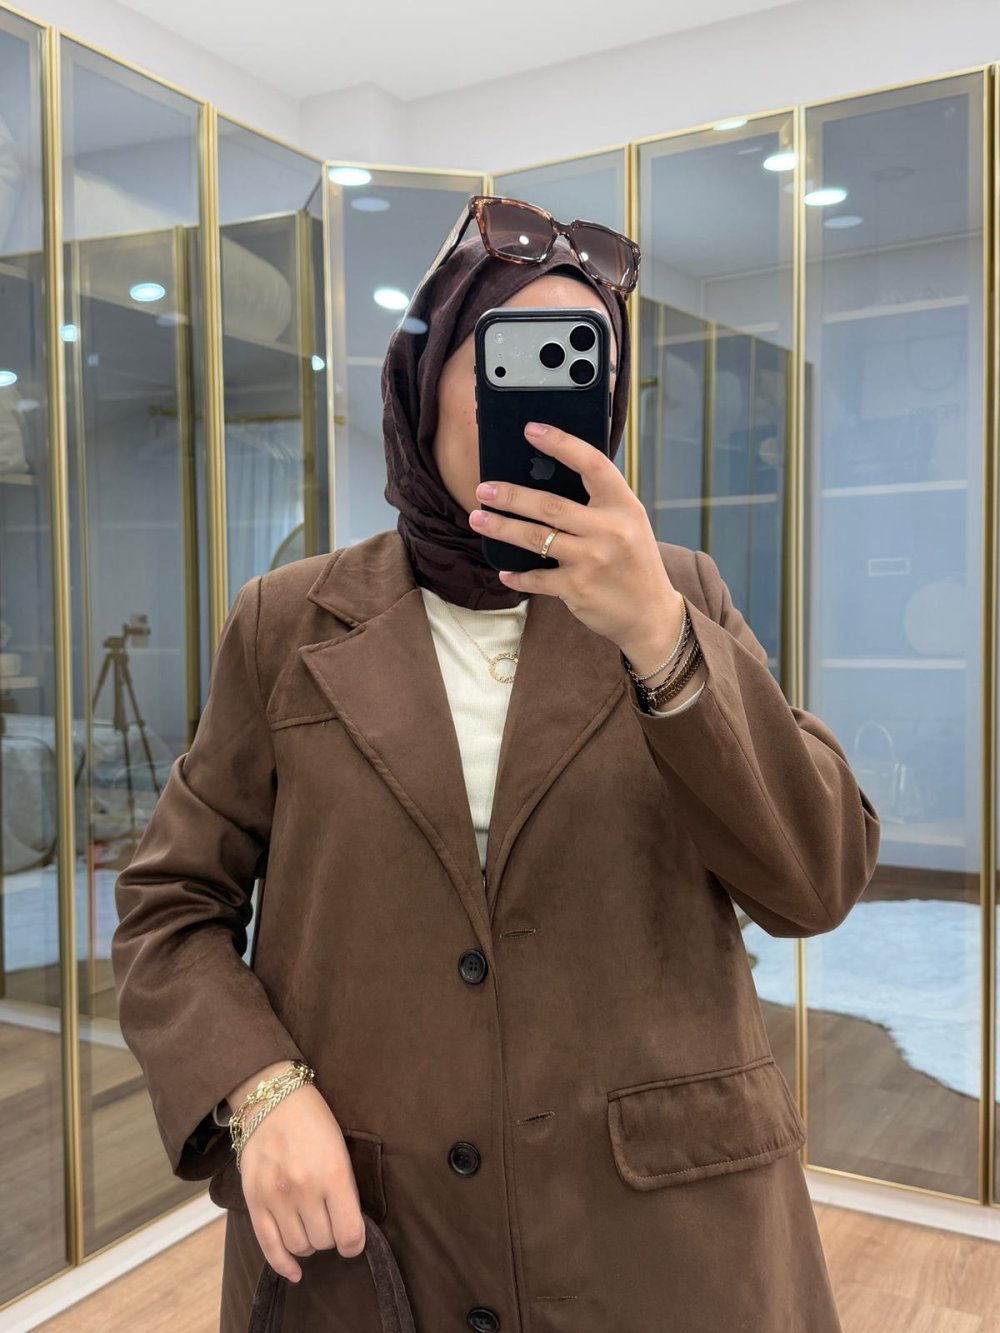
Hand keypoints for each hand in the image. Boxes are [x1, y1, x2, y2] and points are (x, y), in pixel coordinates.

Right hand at [238, 1086, 365, 1283]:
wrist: (273, 1098)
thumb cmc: (314, 1121)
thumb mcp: (340, 1148)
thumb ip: (344, 1188)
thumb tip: (349, 1228)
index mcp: (333, 1173)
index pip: (350, 1233)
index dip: (355, 1243)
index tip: (354, 1240)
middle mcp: (304, 1189)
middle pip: (324, 1241)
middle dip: (331, 1236)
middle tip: (329, 1220)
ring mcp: (276, 1197)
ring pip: (300, 1247)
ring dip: (309, 1244)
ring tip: (311, 1227)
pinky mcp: (254, 1200)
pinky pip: (269, 1246)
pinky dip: (283, 1264)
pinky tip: (294, 1271)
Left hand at [469, 421, 680, 654]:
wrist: (650, 614)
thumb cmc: (634, 562)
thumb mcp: (629, 523)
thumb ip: (598, 503)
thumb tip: (546, 479)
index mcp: (623, 505)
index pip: (592, 464)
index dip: (561, 444)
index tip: (531, 430)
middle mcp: (609, 529)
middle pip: (549, 505)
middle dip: (510, 495)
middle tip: (483, 489)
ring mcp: (592, 560)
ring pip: (535, 537)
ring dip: (501, 527)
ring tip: (477, 519)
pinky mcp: (577, 588)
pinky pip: (536, 577)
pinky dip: (517, 575)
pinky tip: (504, 571)